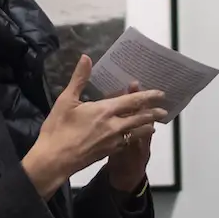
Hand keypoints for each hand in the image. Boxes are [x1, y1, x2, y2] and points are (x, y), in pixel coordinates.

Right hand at [24, 57, 167, 197]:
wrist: (54, 160)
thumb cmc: (58, 129)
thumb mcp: (66, 100)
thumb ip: (79, 79)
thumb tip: (86, 58)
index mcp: (105, 110)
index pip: (132, 101)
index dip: (147, 96)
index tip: (160, 94)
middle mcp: (114, 126)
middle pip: (140, 118)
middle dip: (152, 114)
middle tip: (164, 111)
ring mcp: (113, 141)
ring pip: (136, 133)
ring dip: (146, 127)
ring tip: (153, 125)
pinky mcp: (108, 152)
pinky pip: (126, 143)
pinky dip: (133, 138)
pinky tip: (132, 138)